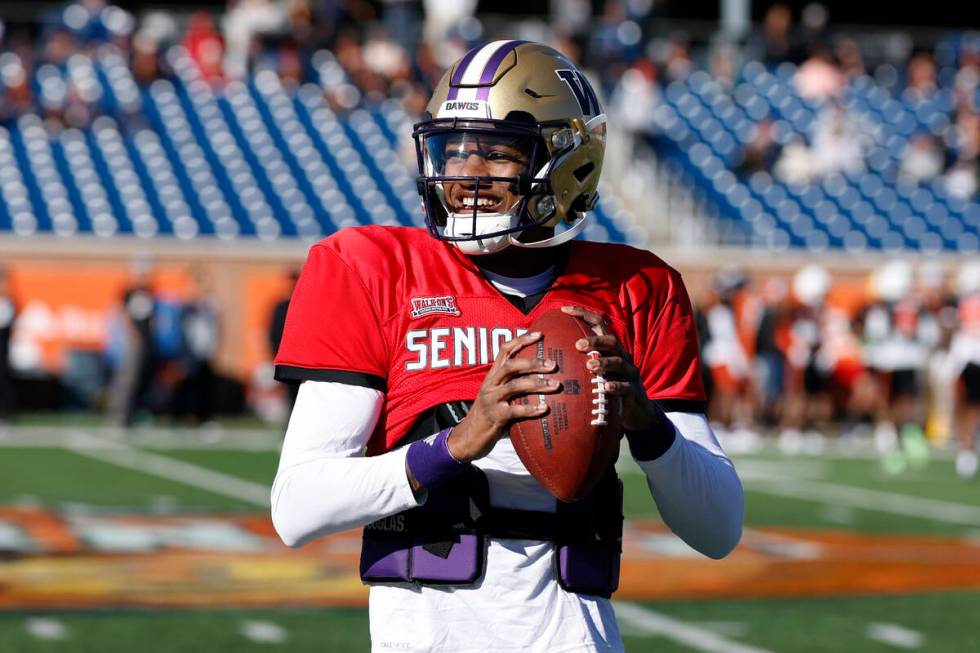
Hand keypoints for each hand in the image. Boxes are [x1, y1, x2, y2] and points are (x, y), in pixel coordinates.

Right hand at [447, 331, 560, 461]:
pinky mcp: (494, 417)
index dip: (521, 340)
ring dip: (537, 384)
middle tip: (553, 364)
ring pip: (515, 386)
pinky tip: (545, 409)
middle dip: (533, 362)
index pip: (504, 350)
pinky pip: (515, 410)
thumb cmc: (489, 415)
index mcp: (492, 376)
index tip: (540, 335)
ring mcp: (491, 400)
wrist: (468, 438)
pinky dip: (531, 409)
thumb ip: (512, 384)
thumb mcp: (497, 394)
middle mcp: (490, 384)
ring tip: (555, 385)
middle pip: (511, 365)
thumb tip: (540, 376)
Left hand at [561, 305, 655, 430]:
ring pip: (619, 362)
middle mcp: (622, 356)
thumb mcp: (597, 369)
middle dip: (595, 340)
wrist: (636, 408)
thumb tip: (548, 349)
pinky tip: (606, 387)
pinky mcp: (633, 390)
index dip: (583, 314)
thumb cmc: (607, 385)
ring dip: (604, 362)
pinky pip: (626, 386)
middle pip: (611, 341)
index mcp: (610, 348)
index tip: (564, 310)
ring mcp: (629, 372)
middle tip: (578, 345)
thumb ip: (579, 357)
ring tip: (589, 366)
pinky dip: (616, 386)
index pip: (599, 324)